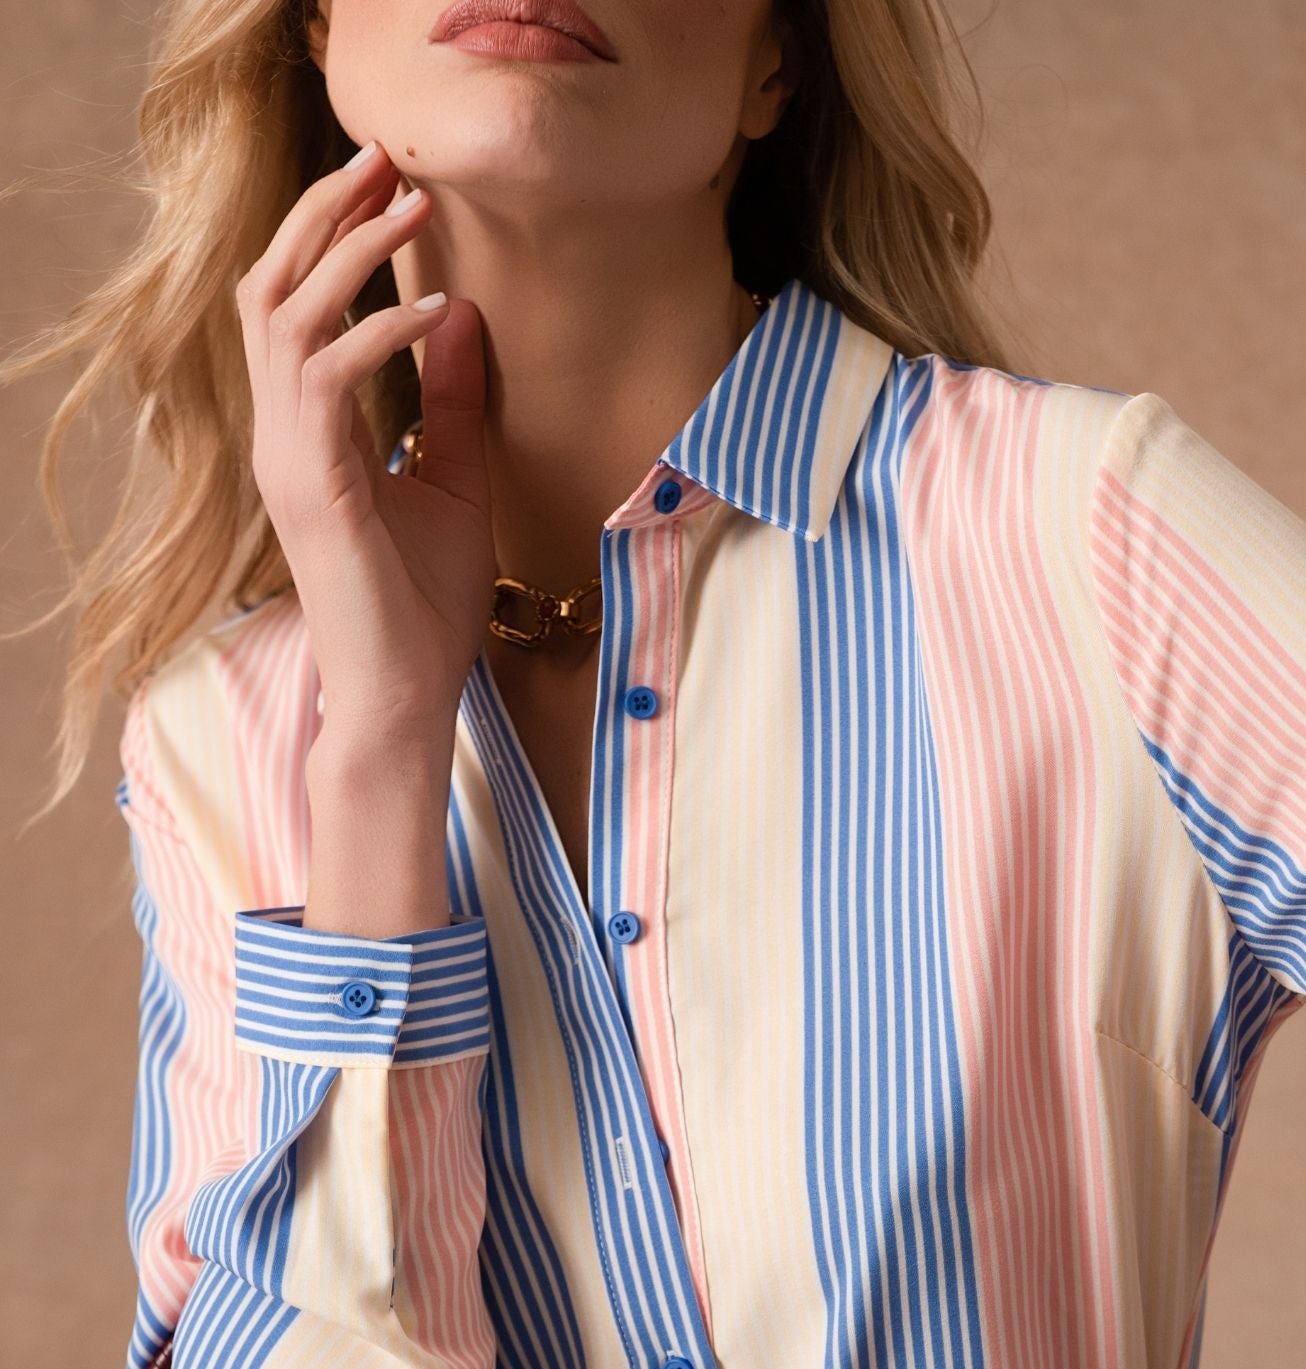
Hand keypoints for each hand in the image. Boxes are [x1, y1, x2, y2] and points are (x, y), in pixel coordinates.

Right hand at [235, 137, 494, 758]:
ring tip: (411, 210)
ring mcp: (287, 459)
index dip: (329, 234)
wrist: (403, 698)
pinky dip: (378, 334)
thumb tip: (461, 316)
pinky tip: (434, 312)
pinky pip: (328, 380)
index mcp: (304, 431)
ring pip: (286, 316)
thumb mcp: (456, 485)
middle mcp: (281, 434)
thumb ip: (451, 405)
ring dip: (349, 254)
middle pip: (270, 284)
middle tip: (385, 160)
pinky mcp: (313, 488)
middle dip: (324, 213)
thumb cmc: (424, 608)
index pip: (291, 303)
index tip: (387, 183)